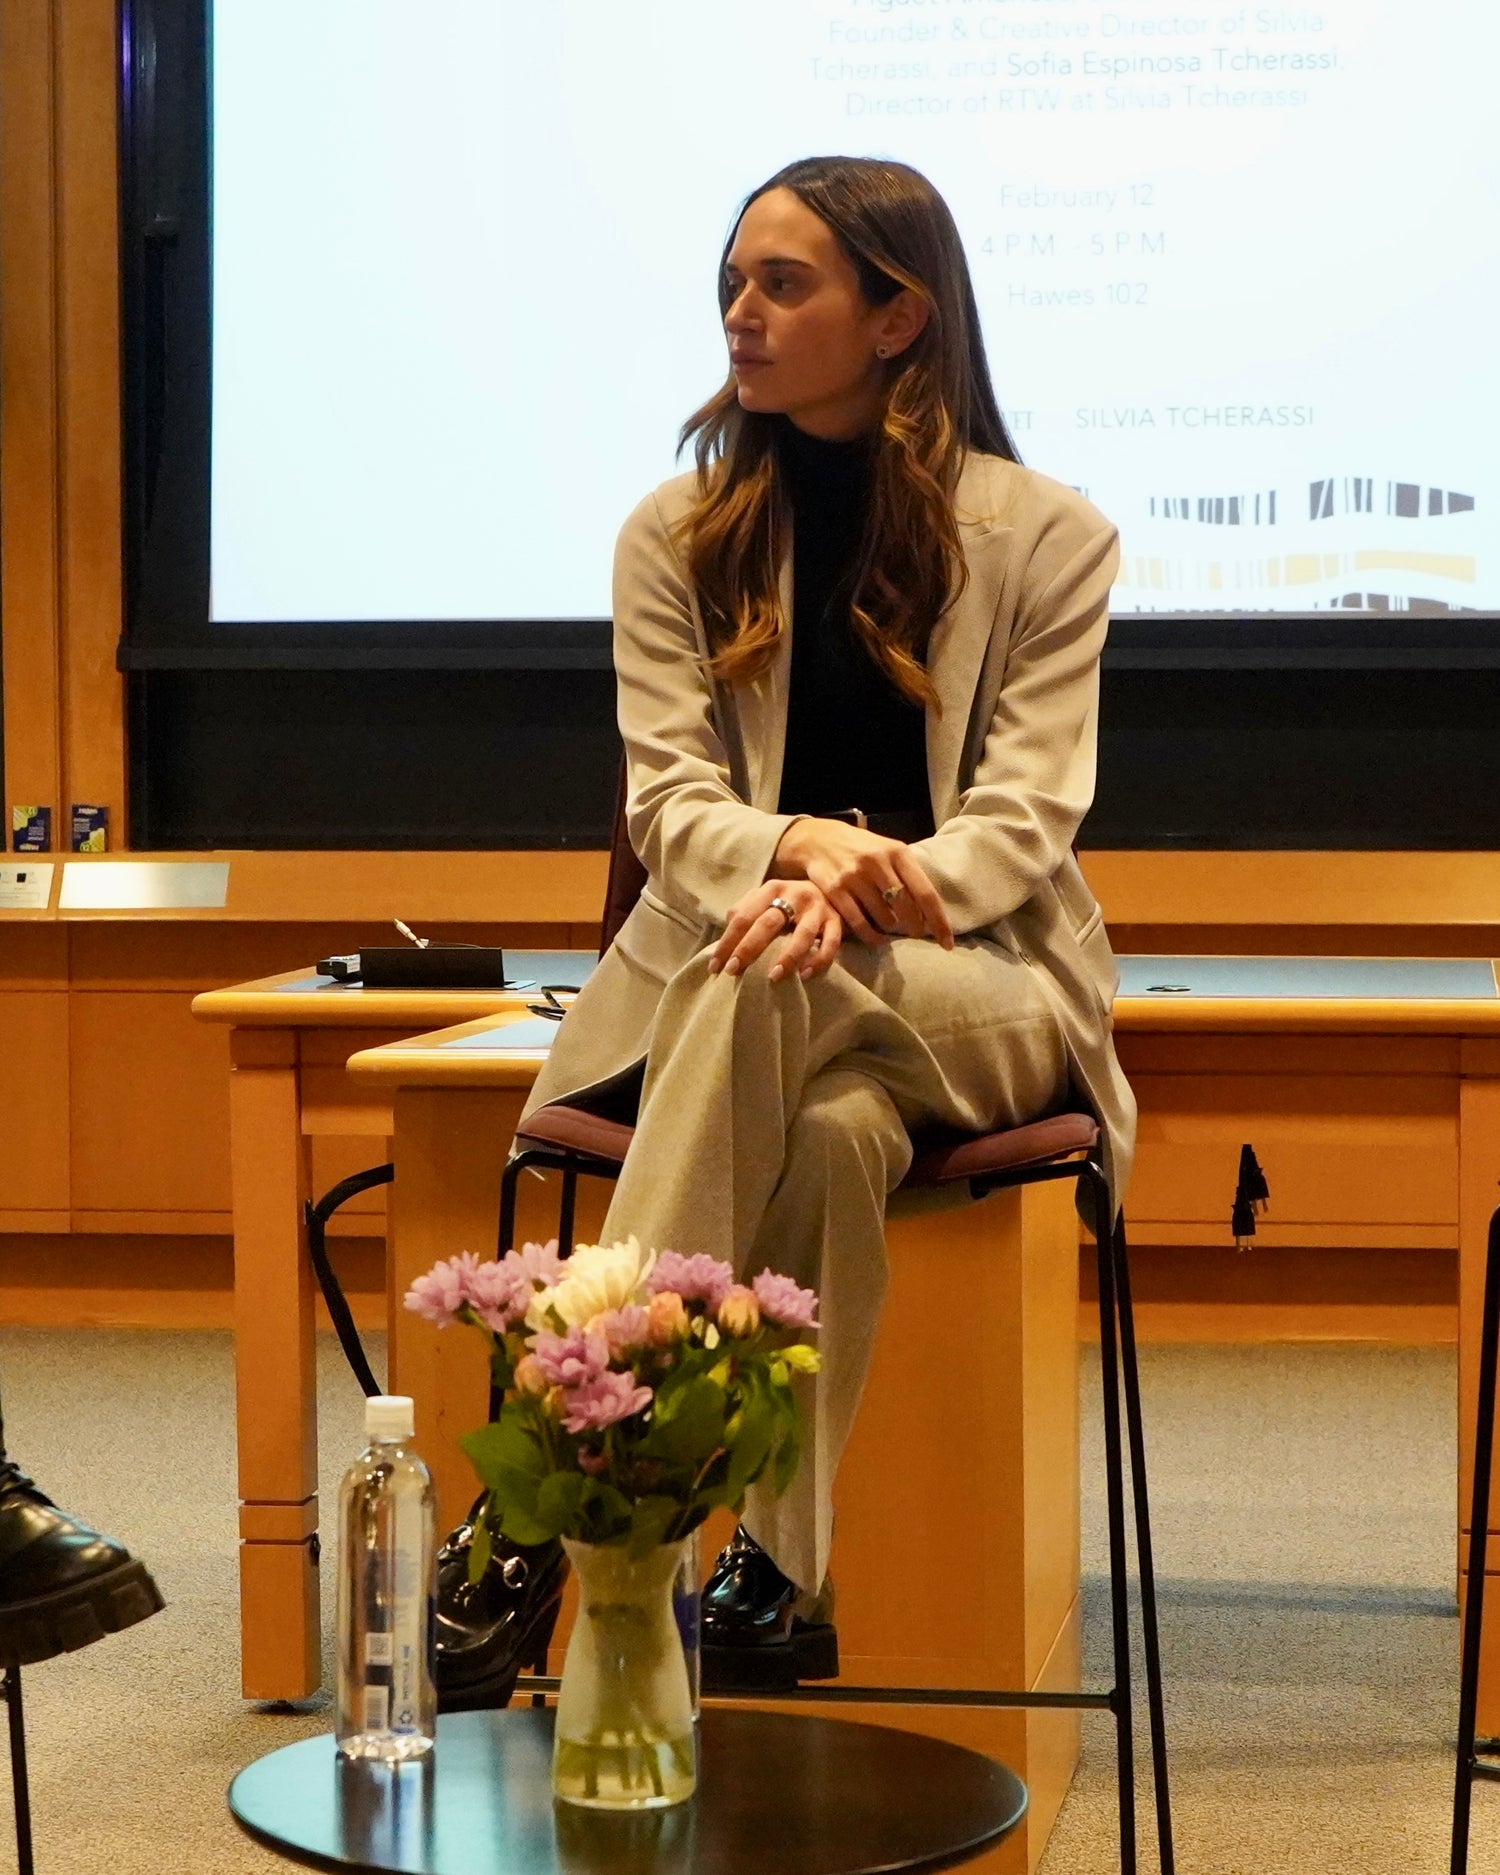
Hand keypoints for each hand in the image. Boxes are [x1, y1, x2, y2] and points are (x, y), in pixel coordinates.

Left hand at [709, 880, 842, 981]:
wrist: (831, 889)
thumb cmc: (790, 901)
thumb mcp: (767, 899)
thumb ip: (745, 912)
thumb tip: (723, 940)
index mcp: (771, 889)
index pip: (743, 916)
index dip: (728, 942)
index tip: (716, 967)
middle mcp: (795, 895)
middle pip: (768, 923)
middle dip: (748, 949)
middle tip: (734, 971)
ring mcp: (818, 908)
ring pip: (802, 934)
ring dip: (787, 956)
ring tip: (773, 977)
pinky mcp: (837, 922)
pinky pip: (830, 944)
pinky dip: (818, 960)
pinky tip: (805, 975)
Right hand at [772, 818, 953, 950]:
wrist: (818, 839)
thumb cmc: (862, 848)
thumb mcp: (888, 850)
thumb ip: (907, 874)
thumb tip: (929, 911)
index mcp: (897, 852)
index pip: (925, 893)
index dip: (939, 921)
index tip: (947, 942)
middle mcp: (877, 861)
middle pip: (906, 908)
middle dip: (915, 927)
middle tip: (917, 934)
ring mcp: (854, 876)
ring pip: (883, 917)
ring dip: (891, 928)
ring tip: (891, 926)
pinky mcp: (835, 890)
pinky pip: (859, 923)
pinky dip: (871, 936)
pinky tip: (877, 939)